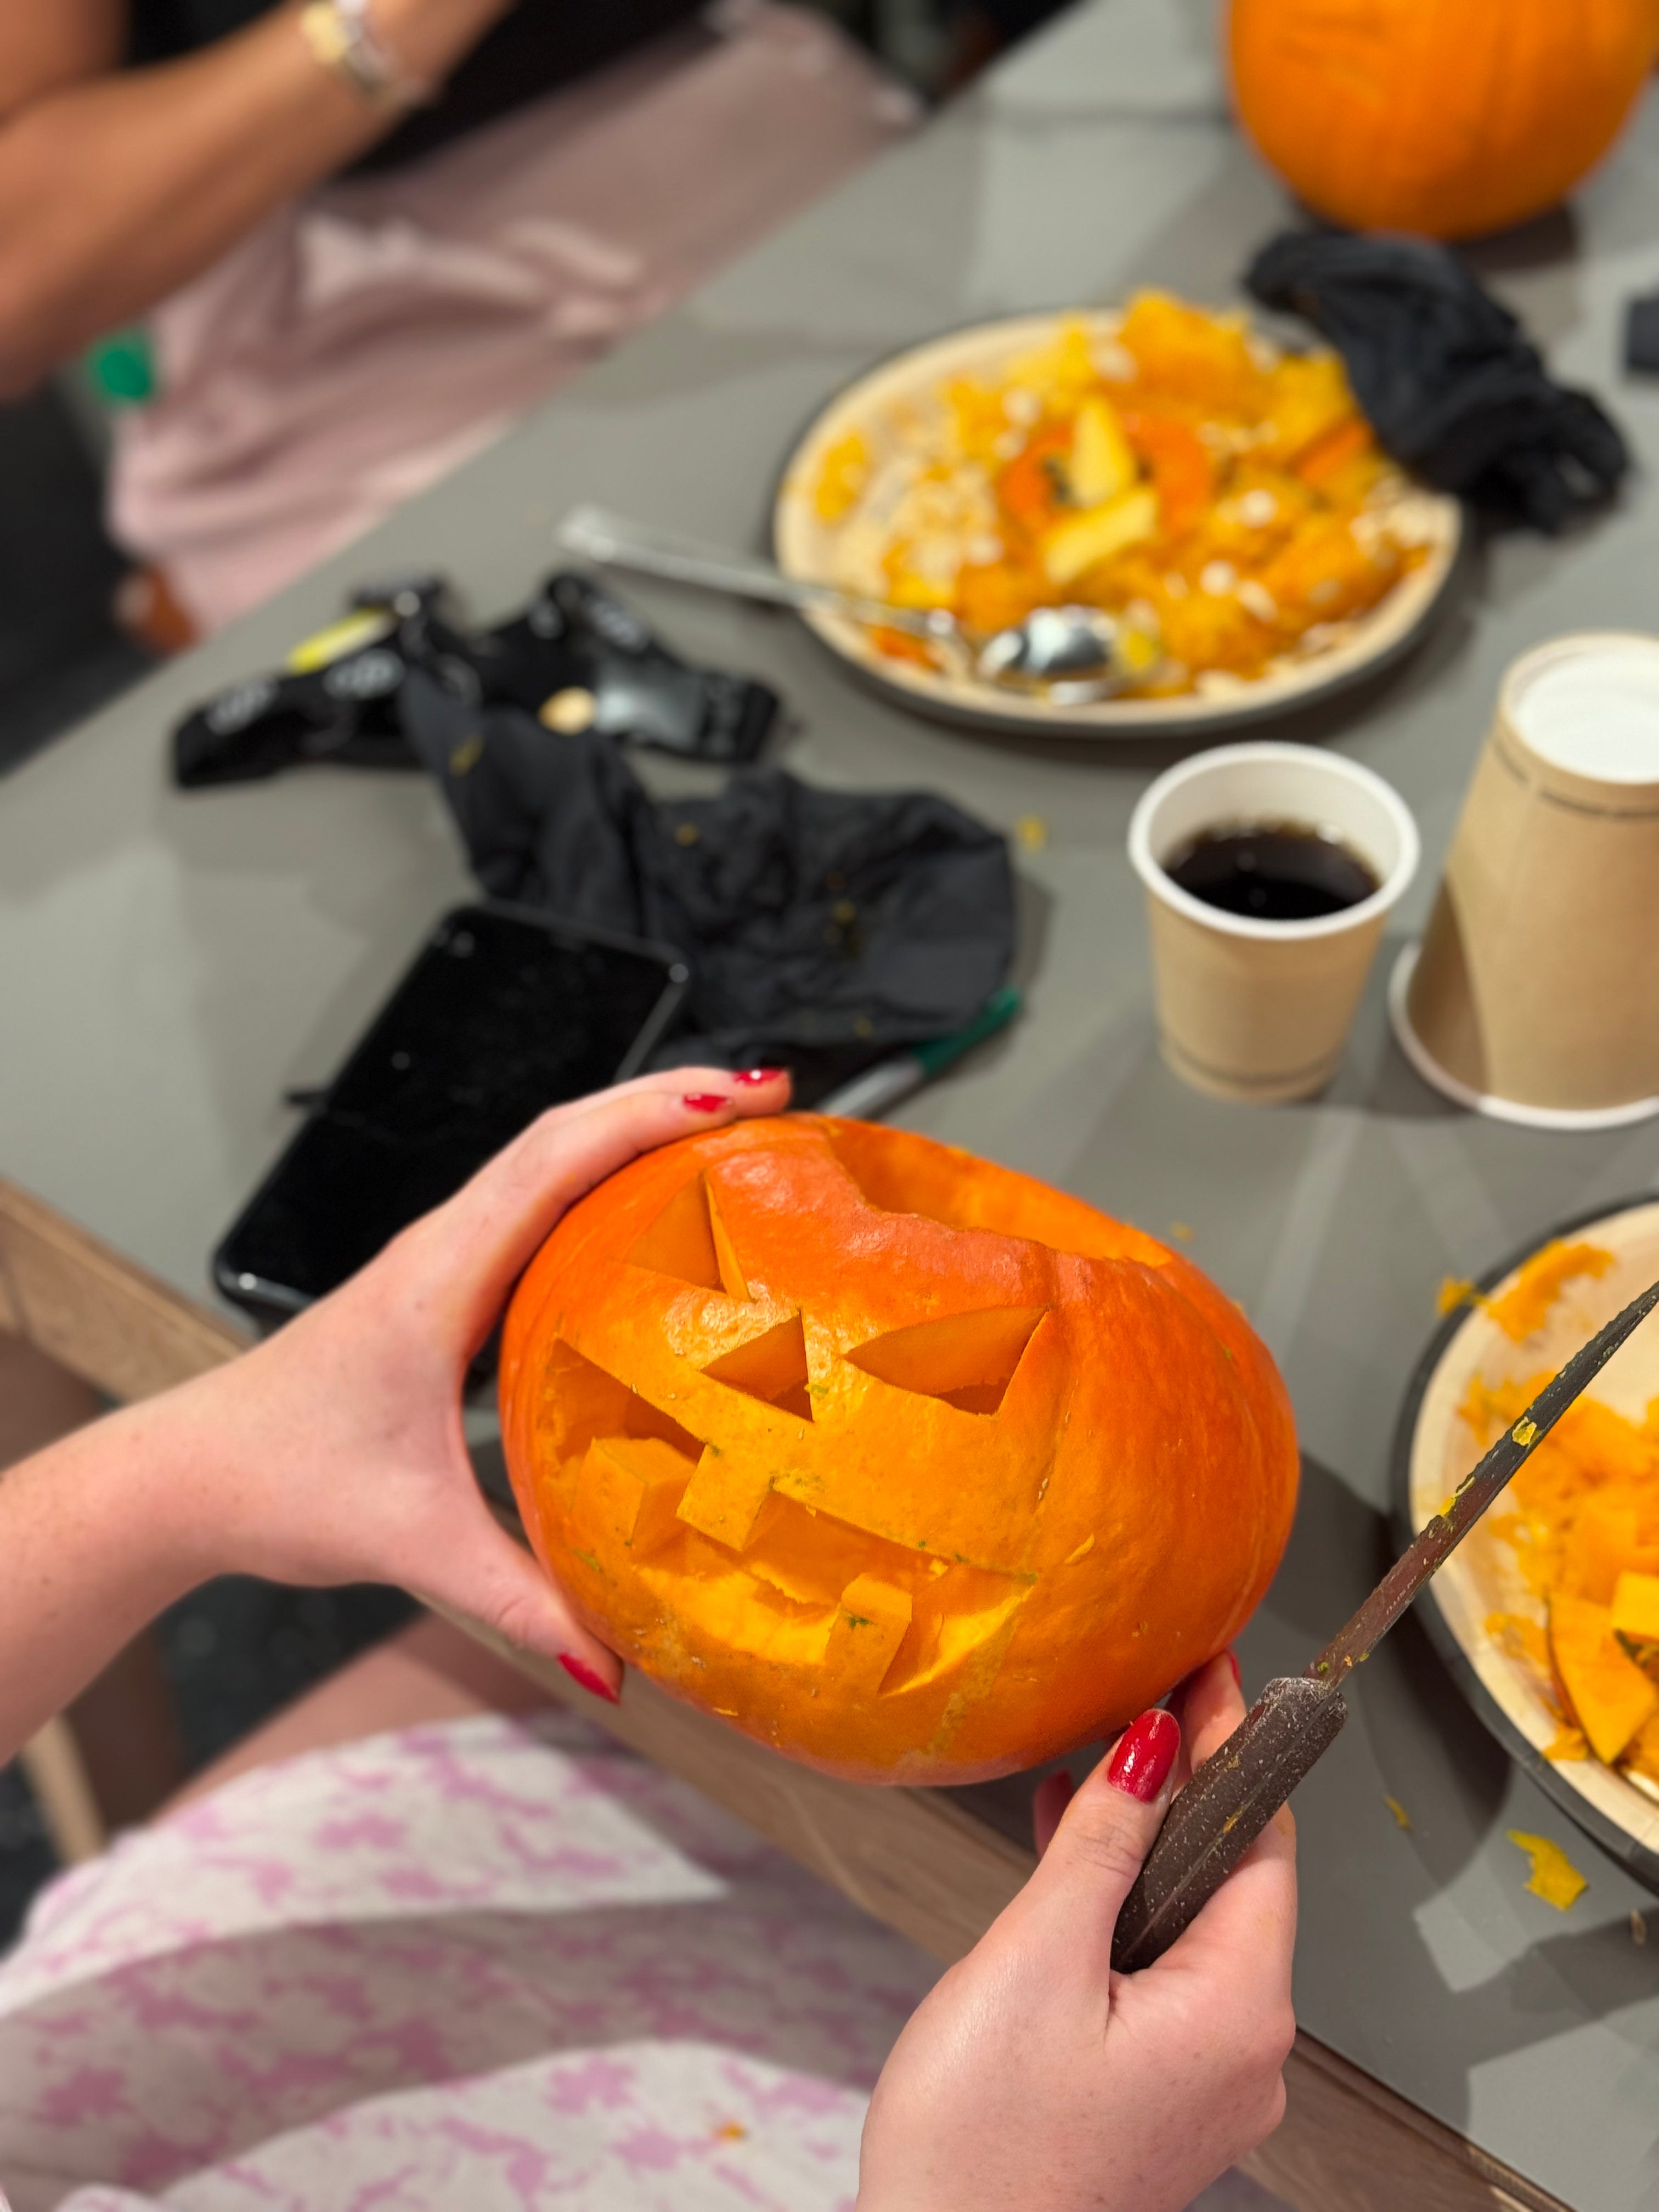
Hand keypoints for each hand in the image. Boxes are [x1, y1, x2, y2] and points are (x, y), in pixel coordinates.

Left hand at [159, 1070, 788, 1699]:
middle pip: (564, 1133)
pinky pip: (534, 1205)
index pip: (554, 1162)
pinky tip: (651, 1208)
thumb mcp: (410, 1544)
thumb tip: (616, 1659)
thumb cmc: (275, 1483)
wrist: (186, 1475)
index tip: (733, 1097)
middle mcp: (441, 1248)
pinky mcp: (442, 1286)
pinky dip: (598, 1179)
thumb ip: (519, 1600)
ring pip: (547, 1158)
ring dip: (633, 1128)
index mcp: (437, 1279)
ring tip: (729, 1126)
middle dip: (666, 1098)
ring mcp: (440, 1259)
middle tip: (768, 1092)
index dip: (647, 1117)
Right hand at [858, 1655, 1296, 2211]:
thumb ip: (1101, 1843)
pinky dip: (1122, 1914)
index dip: (1237, 1742)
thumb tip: (1154, 1747)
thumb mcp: (1037, 1957)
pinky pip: (1160, 1978)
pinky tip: (1069, 1868)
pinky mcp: (1158, 2102)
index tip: (1213, 1666)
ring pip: (1191, 1927)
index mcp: (1239, 2013)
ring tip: (1094, 1771)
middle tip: (1149, 1696)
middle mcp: (1245, 2054)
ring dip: (1144, 1848)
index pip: (1260, 1838)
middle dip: (1187, 1788)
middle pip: (1232, 1881)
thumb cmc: (982, 2147)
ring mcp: (1204, 2085)